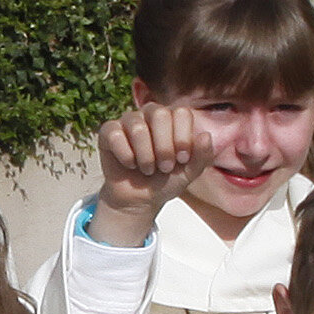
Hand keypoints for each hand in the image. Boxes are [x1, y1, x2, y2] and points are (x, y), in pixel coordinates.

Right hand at [91, 101, 206, 246]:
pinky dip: (125, 155)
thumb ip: (202, 156)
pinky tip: (130, 165)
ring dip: (145, 155)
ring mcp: (128, 121)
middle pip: (159, 114)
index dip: (183, 137)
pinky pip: (115, 135)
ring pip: (138, 127)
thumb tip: (205, 135)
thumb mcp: (189, 173)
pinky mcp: (108, 132)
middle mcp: (150, 114)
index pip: (181, 113)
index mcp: (173, 119)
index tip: (182, 159)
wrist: (140, 200)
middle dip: (164, 146)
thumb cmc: (166, 181)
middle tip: (164, 166)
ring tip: (148, 169)